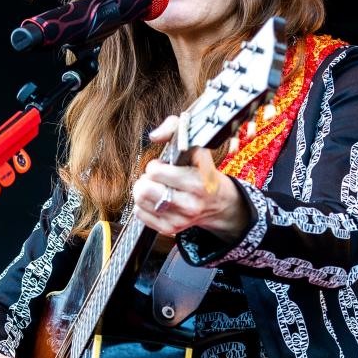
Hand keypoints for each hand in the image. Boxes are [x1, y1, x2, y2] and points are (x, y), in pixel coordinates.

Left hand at [132, 115, 250, 240]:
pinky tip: (157, 199)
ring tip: (157, 187)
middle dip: (147, 179)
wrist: (218, 203)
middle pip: (144, 190)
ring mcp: (180, 220)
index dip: (156, 165)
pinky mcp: (170, 230)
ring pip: (140, 202)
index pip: (156, 172)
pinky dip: (144, 205)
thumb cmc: (201, 170)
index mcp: (199, 182)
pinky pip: (140, 214)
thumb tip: (154, 136)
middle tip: (157, 178)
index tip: (166, 166)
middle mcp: (191, 204)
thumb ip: (174, 128)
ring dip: (144, 190)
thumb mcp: (196, 145)